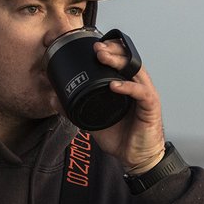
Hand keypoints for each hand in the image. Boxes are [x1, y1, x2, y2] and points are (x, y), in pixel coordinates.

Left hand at [88, 39, 166, 172]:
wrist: (136, 158)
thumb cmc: (122, 137)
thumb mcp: (92, 120)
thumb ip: (75, 109)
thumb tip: (53, 100)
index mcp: (126, 85)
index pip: (121, 60)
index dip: (110, 49)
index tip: (93, 46)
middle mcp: (137, 86)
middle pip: (129, 59)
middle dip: (113, 49)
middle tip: (96, 48)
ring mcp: (145, 95)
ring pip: (136, 70)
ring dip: (119, 62)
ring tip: (103, 57)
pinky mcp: (151, 107)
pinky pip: (141, 92)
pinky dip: (128, 87)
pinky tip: (115, 85)